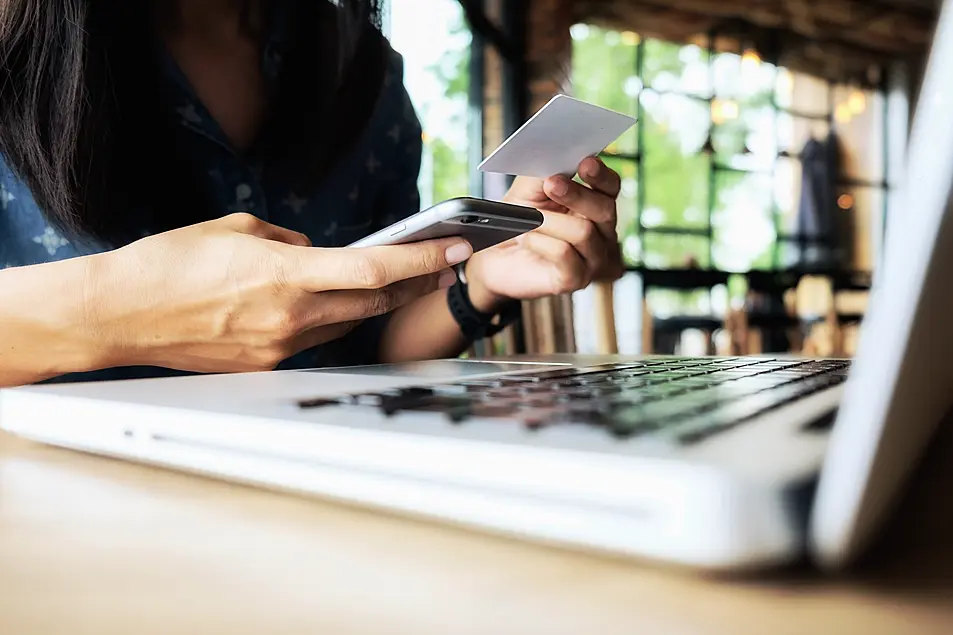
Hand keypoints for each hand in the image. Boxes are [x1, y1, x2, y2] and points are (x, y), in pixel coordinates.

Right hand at [85, 213, 471, 372]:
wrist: (120, 315)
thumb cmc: (170, 263)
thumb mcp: (235, 228)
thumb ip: (288, 240)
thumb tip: (316, 251)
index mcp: (286, 273)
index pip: (374, 268)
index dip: (421, 259)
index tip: (454, 248)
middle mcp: (292, 315)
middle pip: (373, 302)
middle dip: (411, 282)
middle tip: (438, 264)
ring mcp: (280, 347)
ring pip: (346, 323)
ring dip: (370, 304)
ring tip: (392, 281)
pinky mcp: (266, 367)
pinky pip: (312, 341)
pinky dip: (326, 320)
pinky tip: (323, 306)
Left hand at [465, 157, 624, 311]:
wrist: (493, 257)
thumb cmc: (517, 221)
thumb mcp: (527, 189)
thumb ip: (544, 172)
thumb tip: (557, 156)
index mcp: (594, 204)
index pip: (610, 187)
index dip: (601, 175)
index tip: (585, 163)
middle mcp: (600, 232)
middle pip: (605, 209)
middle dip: (577, 194)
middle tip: (551, 185)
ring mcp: (591, 259)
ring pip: (584, 232)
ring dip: (549, 222)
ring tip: (527, 222)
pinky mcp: (575, 279)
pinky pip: (566, 256)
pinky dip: (542, 243)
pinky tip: (527, 239)